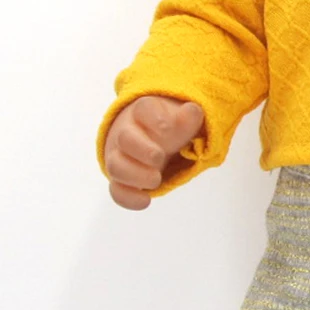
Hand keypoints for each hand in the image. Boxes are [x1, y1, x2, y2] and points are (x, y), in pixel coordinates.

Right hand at [103, 95, 205, 209]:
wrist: (150, 137)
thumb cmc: (167, 127)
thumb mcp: (182, 120)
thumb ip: (189, 117)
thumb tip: (193, 111)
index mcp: (143, 113)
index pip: (144, 109)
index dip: (156, 119)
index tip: (167, 128)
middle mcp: (127, 133)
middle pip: (124, 138)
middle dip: (142, 149)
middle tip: (160, 157)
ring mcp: (121, 157)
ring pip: (116, 166)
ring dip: (136, 175)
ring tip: (156, 179)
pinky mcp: (122, 179)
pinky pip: (117, 190)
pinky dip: (129, 198)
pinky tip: (146, 200)